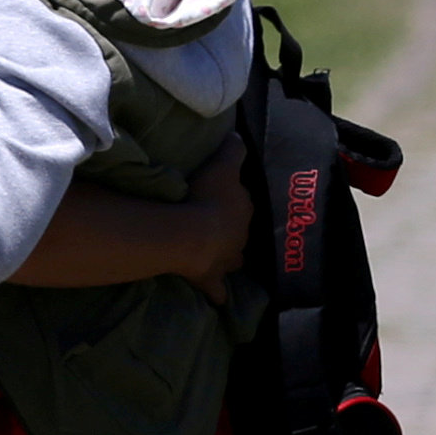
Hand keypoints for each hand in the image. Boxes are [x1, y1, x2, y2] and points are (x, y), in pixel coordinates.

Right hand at [175, 135, 252, 305]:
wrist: (192, 235)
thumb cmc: (208, 196)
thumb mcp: (222, 165)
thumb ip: (233, 149)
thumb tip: (239, 135)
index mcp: (243, 210)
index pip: (242, 203)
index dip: (233, 200)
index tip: (221, 197)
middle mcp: (241, 238)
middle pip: (239, 232)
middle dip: (231, 230)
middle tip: (215, 224)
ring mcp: (227, 261)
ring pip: (233, 260)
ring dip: (227, 257)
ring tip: (215, 253)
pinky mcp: (210, 279)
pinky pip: (217, 291)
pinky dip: (218, 294)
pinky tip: (217, 299)